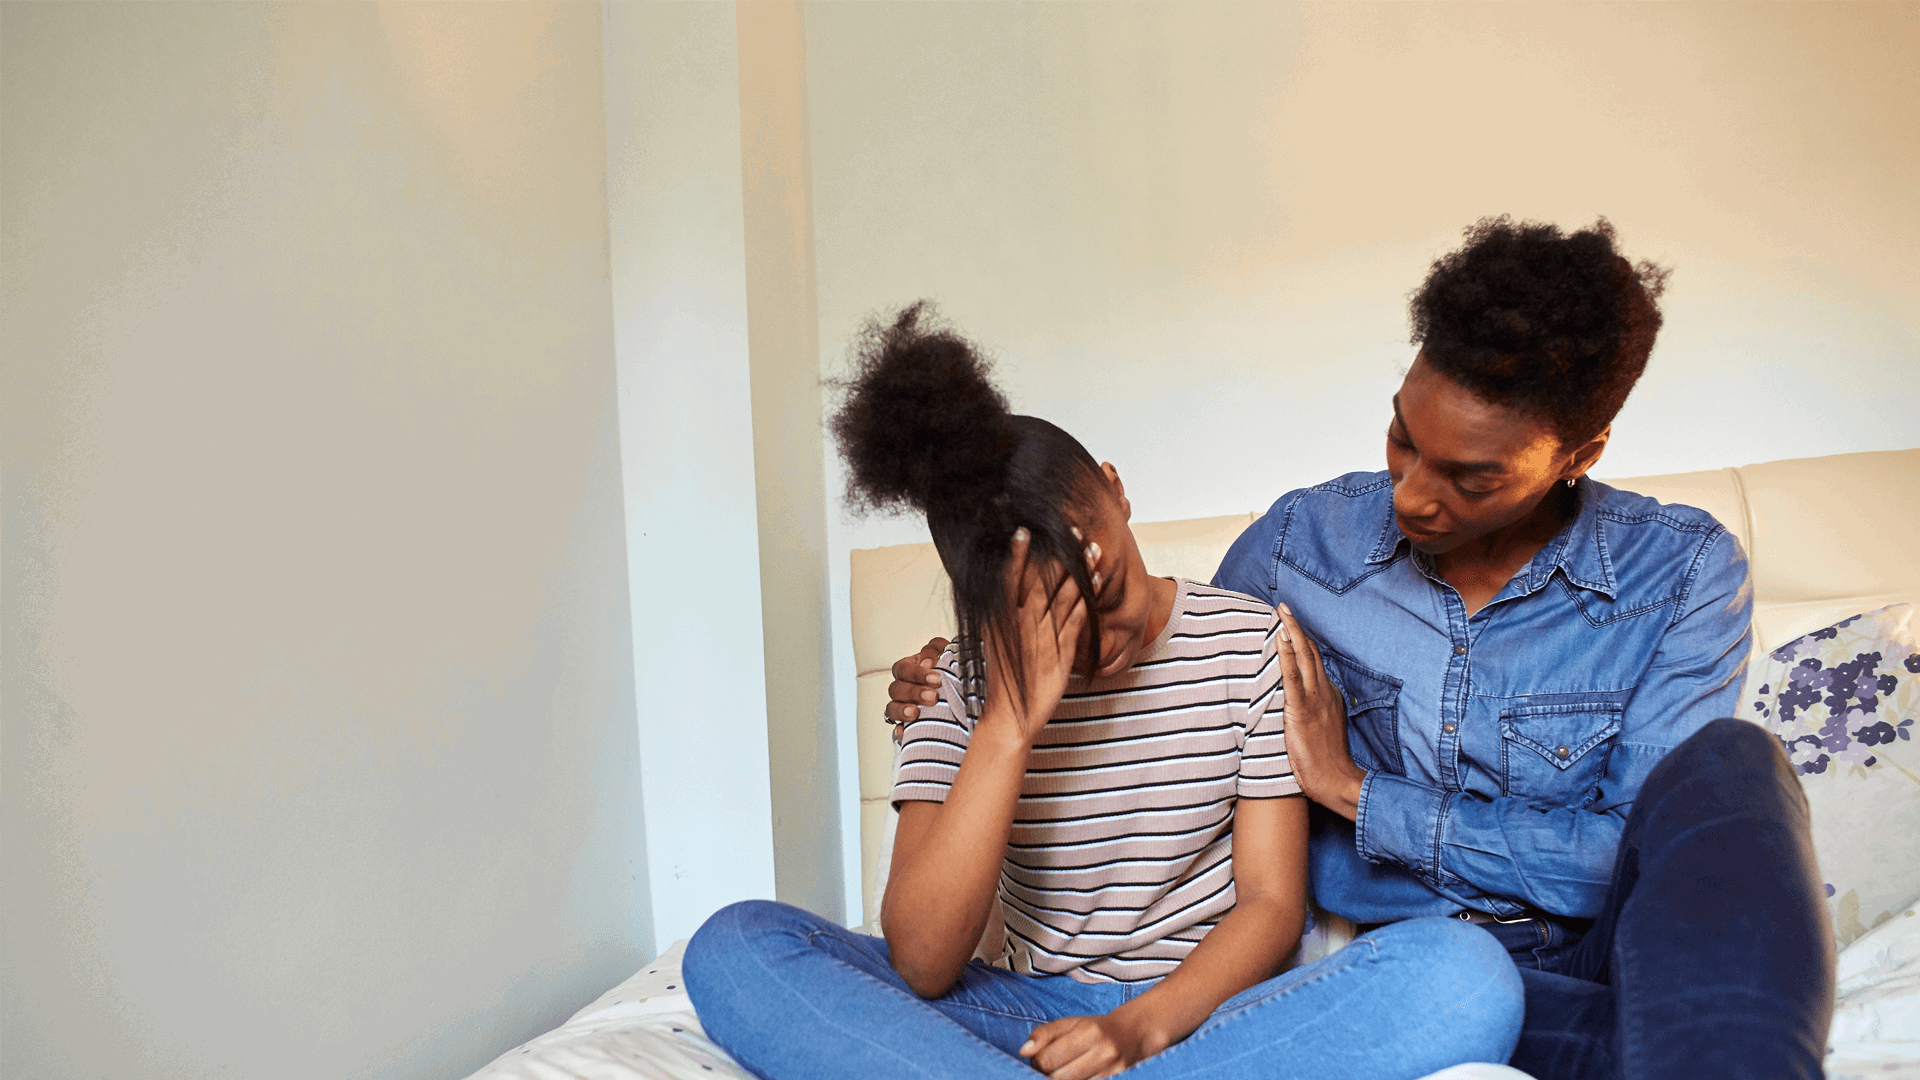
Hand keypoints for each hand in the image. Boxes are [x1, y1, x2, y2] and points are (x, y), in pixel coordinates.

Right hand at [886, 637, 951, 728]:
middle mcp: (903, 687)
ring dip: (902, 710)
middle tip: (933, 697)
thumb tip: (933, 658)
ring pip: (891, 708)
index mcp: (909, 668)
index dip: (917, 673)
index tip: (937, 679)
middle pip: (896, 689)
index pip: (903, 669)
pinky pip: (896, 730)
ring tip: (916, 713)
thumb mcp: (948, 655)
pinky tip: (905, 732)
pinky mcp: (906, 726)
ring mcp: (902, 707)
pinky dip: (900, 731)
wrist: (963, 695)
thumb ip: (939, 651)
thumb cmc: (952, 671)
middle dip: (914, 692)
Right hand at [983, 528, 1085, 740]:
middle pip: (1043, 579)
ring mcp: (1041, 636)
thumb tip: (1008, 597)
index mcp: (1000, 619)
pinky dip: (1088, 597)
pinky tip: (1097, 581)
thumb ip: (1004, 619)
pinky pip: (1077, 618)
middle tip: (1074, 528)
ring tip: (1093, 548)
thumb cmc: (1005, 679)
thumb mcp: (998, 644)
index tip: (1026, 529)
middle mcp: (1019, 623)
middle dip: (1060, 552)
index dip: (1018, 553)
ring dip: (1080, 569)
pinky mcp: (1060, 652)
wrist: (1009, 717)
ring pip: (1063, 594)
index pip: (1009, 577)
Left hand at [1021, 1012, 1166, 1079]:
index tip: (1039, 1057)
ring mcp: (1111, 1071)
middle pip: (1057, 1077)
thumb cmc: (1095, 1028)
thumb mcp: (1069, 1023)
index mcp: (1088, 1032)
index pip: (1047, 1059)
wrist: (1133, 1035)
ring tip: (1063, 1070)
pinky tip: (1075, 1075)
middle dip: (1046, 1074)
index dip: (1036, 1061)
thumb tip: (1024, 1051)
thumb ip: (1044, 1034)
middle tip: (1051, 1065)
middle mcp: (1102, 1052)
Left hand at [1275, 603, 1365, 820]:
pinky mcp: (1302, 710)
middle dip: (1298, 627)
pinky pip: (1293, 677)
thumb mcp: (1325, 728)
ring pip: (1304, 658)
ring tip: (1281, 613)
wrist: (1338, 780)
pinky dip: (1286, 655)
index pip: (1315, 662)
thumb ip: (1316, 710)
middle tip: (1285, 607)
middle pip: (1311, 652)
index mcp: (1330, 695)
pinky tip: (1280, 639)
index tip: (1292, 624)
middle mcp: (1324, 692)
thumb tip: (1302, 702)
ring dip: (1292, 632)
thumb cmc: (1328, 760)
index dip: (1303, 642)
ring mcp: (1314, 699)